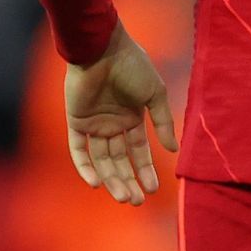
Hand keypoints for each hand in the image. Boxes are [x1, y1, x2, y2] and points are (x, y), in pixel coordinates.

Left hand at [64, 23, 177, 205]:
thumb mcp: (155, 94)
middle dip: (129, 180)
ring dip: (111, 178)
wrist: (104, 49)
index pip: (139, 150)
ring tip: (122, 196)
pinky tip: (96, 182)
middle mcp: (113, 124)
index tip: (153, 188)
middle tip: (136, 201)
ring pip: (102, 159)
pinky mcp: (76, 122)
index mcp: (133, 117)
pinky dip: (85, 167)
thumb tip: (174, 149)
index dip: (146, 169)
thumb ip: (163, 122)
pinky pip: (78, 150)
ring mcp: (94, 124)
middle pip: (120, 160)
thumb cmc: (134, 67)